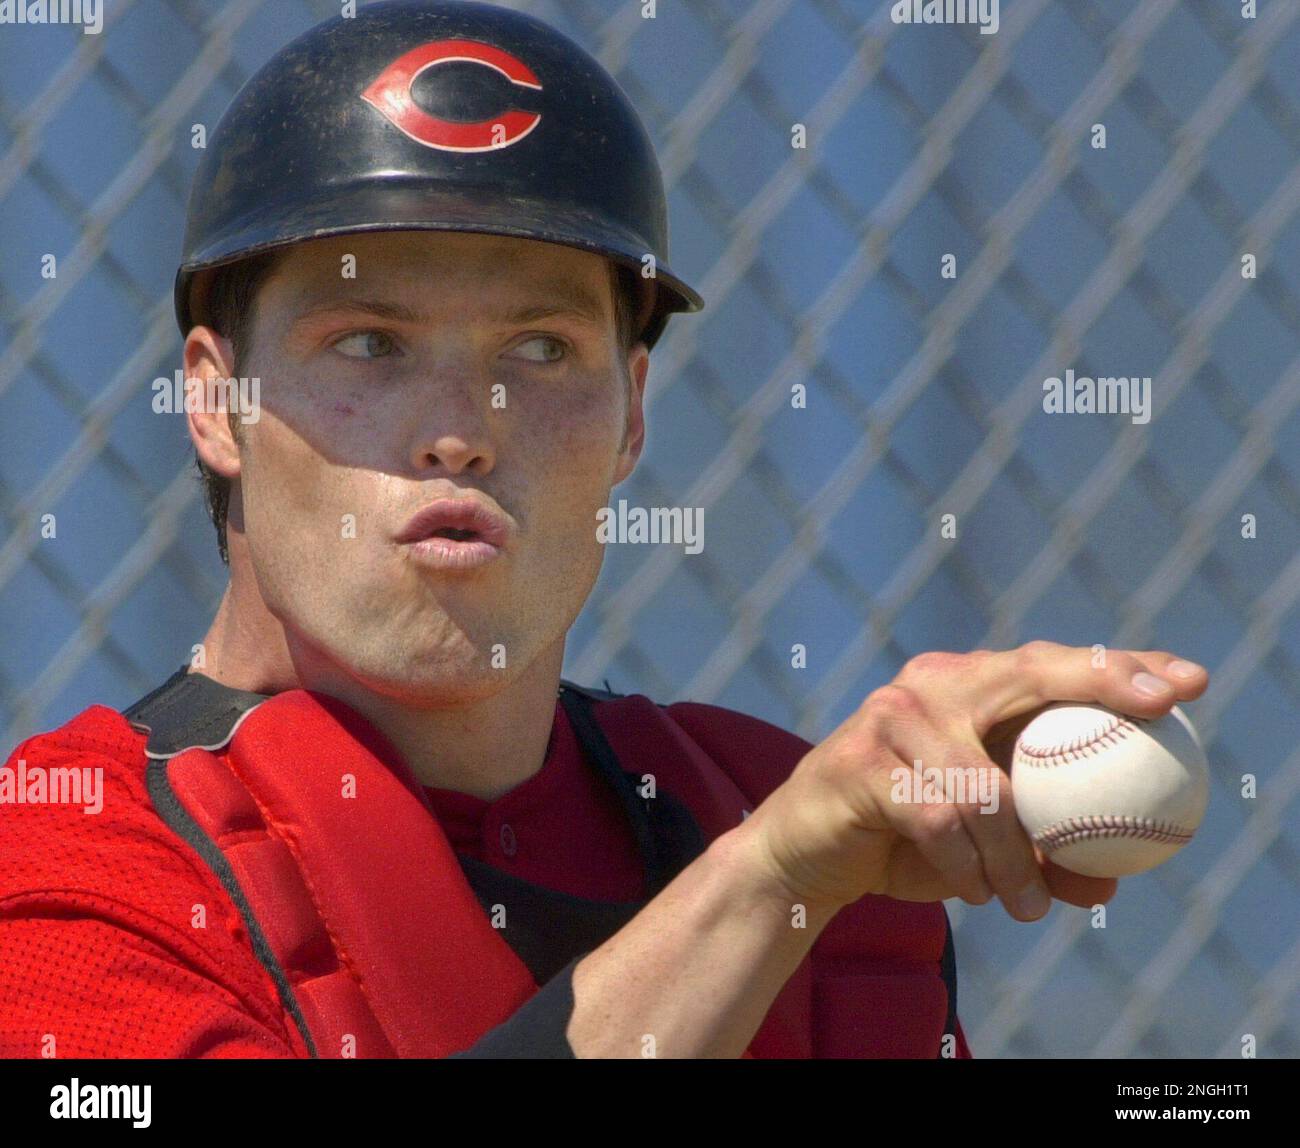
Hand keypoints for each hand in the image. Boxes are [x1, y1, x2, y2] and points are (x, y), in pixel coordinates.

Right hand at [740, 642, 1208, 919]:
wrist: (805, 855)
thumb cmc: (904, 841)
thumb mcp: (985, 848)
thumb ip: (1042, 852)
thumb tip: (1108, 883)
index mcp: (966, 688)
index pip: (1052, 665)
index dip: (1121, 667)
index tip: (1187, 684)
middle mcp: (932, 683)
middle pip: (1027, 673)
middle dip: (1101, 681)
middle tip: (1159, 709)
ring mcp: (892, 714)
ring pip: (986, 785)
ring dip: (1016, 857)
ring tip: (1024, 903)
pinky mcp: (860, 758)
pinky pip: (939, 819)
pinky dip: (966, 866)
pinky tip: (971, 891)